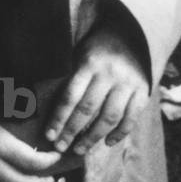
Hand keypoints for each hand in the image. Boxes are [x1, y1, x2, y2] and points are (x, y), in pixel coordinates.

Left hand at [44, 25, 148, 155]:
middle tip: (61, 148)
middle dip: (72, 132)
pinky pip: (131, 118)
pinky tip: (107, 142)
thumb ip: (66, 75)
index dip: (59, 119)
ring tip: (80, 150)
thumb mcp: (78, 53)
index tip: (49, 136)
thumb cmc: (95, 48)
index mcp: (89, 63)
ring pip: (109, 117)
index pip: (70, 96)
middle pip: (88, 109)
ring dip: (93, 137)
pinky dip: (120, 133)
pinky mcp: (143, 90)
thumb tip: (37, 100)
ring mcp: (128, 83)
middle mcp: (109, 74)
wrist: (130, 31)